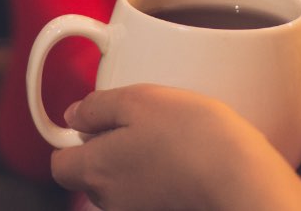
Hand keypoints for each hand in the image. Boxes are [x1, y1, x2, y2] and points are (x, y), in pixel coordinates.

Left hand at [50, 84, 300, 210]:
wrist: (241, 178)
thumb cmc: (192, 136)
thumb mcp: (139, 99)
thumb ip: (97, 107)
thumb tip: (74, 115)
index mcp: (95, 169)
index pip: (59, 164)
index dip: (73, 141)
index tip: (95, 122)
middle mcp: (110, 200)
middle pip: (92, 175)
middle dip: (108, 150)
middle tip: (142, 123)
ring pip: (123, 185)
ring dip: (138, 163)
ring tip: (170, 140)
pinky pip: (151, 194)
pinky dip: (162, 179)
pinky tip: (185, 162)